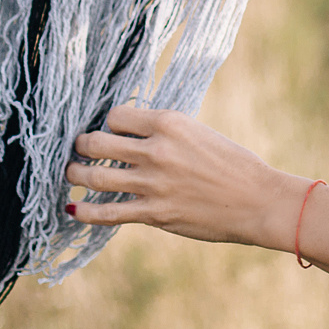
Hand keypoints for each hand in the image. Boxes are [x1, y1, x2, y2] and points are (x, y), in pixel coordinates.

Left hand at [65, 104, 307, 249]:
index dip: (109, 123)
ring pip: (95, 177)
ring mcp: (153, 184)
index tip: (109, 131)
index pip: (117, 116)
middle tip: (79, 148)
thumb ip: (166, 134)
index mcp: (169, 123)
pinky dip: (86, 211)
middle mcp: (156, 150)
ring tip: (71, 173)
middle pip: (98, 142)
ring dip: (76, 174)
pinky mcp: (154, 213)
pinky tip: (74, 208)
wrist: (258, 200)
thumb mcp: (198, 134)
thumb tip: (133, 137)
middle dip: (82, 145)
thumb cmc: (234, 164)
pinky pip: (108, 212)